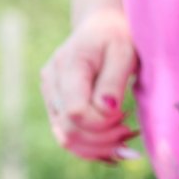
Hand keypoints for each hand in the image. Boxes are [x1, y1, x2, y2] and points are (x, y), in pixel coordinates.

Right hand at [40, 7, 138, 162]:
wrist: (98, 30)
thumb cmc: (115, 36)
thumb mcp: (123, 50)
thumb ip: (114, 80)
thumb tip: (107, 111)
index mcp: (66, 66)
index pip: (76, 112)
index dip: (101, 123)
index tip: (125, 113)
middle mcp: (50, 85)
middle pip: (69, 130)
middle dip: (103, 139)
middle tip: (130, 131)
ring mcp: (49, 99)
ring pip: (65, 139)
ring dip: (97, 149)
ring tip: (125, 142)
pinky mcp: (55, 110)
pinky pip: (68, 138)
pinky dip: (91, 148)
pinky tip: (113, 148)